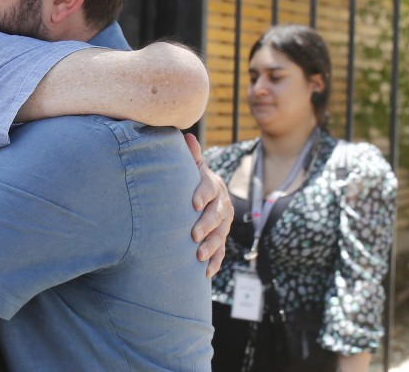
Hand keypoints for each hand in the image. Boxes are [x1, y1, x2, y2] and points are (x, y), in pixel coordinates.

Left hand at [185, 134, 231, 277]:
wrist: (204, 196)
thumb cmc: (191, 180)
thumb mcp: (192, 168)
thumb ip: (190, 156)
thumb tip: (185, 136)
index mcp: (213, 185)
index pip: (209, 189)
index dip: (202, 194)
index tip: (192, 203)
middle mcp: (222, 205)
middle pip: (217, 215)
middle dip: (206, 225)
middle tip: (193, 235)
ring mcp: (223, 224)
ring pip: (220, 236)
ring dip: (211, 247)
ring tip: (199, 256)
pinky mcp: (221, 239)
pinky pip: (221, 252)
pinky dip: (215, 262)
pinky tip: (206, 272)